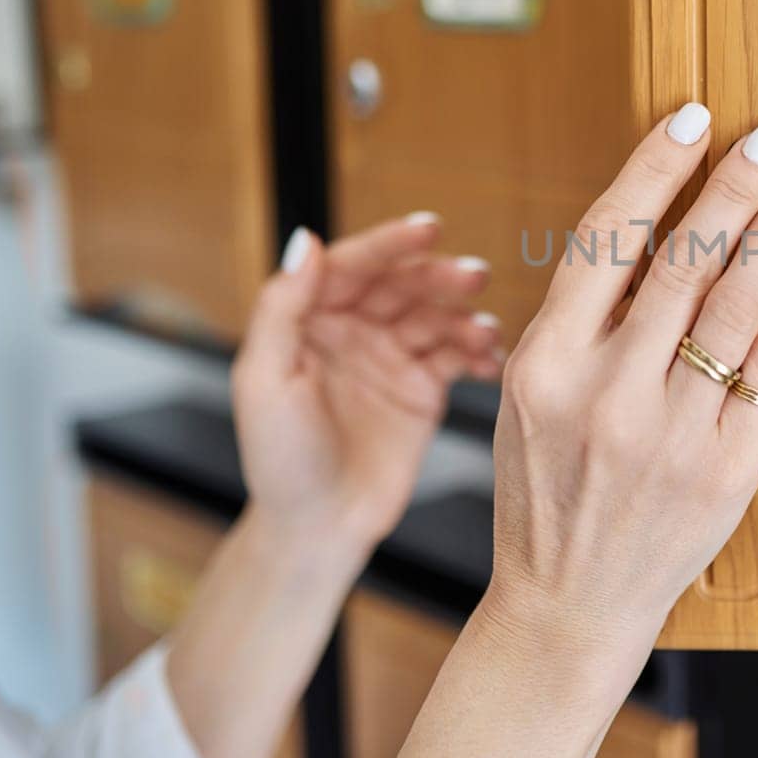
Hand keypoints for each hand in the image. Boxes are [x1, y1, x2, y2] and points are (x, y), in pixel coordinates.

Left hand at [231, 215, 503, 552]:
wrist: (319, 528)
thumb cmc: (280, 459)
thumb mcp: (264, 380)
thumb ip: (282, 308)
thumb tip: (305, 239)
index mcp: (310, 320)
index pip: (352, 265)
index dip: (390, 244)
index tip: (429, 229)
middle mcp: (353, 330)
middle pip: (402, 285)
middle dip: (438, 276)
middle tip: (471, 276)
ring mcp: (391, 358)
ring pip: (435, 317)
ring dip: (464, 315)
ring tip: (484, 329)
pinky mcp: (423, 389)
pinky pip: (457, 356)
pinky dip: (479, 351)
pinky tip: (493, 356)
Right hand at [483, 102, 757, 658]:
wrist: (570, 600)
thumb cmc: (546, 488)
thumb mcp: (529, 394)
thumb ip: (582, 316)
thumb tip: (658, 223)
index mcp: (547, 364)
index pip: (609, 237)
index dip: (656, 168)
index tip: (692, 118)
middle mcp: (610, 393)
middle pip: (686, 261)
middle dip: (733, 188)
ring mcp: (675, 432)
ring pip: (738, 306)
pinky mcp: (730, 465)